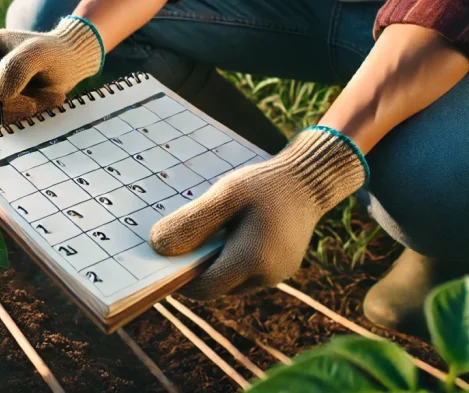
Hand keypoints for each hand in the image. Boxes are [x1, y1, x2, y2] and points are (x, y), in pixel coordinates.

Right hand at [0, 16, 103, 123]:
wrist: (68, 65)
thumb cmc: (53, 51)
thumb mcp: (40, 51)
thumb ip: (18, 66)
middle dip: (3, 106)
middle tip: (34, 106)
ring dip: (20, 112)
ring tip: (50, 99)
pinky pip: (4, 121)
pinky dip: (26, 117)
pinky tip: (47, 102)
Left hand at [149, 127, 367, 298]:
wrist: (310, 180)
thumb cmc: (265, 185)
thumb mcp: (224, 195)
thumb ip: (191, 223)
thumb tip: (158, 247)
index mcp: (252, 261)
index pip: (202, 288)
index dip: (178, 276)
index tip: (162, 254)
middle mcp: (266, 277)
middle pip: (215, 285)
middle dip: (194, 267)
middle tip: (178, 238)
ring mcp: (276, 275)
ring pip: (229, 279)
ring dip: (212, 261)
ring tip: (206, 229)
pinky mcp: (279, 268)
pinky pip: (244, 270)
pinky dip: (229, 256)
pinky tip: (225, 230)